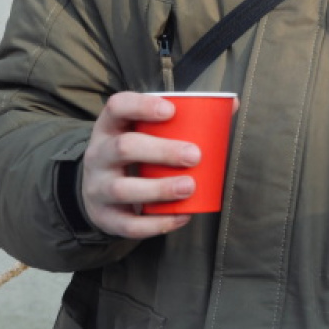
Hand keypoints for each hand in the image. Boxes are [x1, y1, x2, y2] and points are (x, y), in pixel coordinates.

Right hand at [79, 91, 206, 238]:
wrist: (97, 191)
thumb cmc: (135, 155)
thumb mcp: (144, 133)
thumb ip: (184, 119)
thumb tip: (231, 104)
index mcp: (110, 127)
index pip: (117, 107)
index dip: (142, 106)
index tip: (172, 111)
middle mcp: (98, 155)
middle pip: (123, 148)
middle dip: (161, 151)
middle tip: (194, 155)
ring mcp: (97, 187)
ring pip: (123, 189)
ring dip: (159, 189)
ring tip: (189, 186)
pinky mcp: (104, 217)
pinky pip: (128, 224)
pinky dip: (157, 223)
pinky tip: (181, 216)